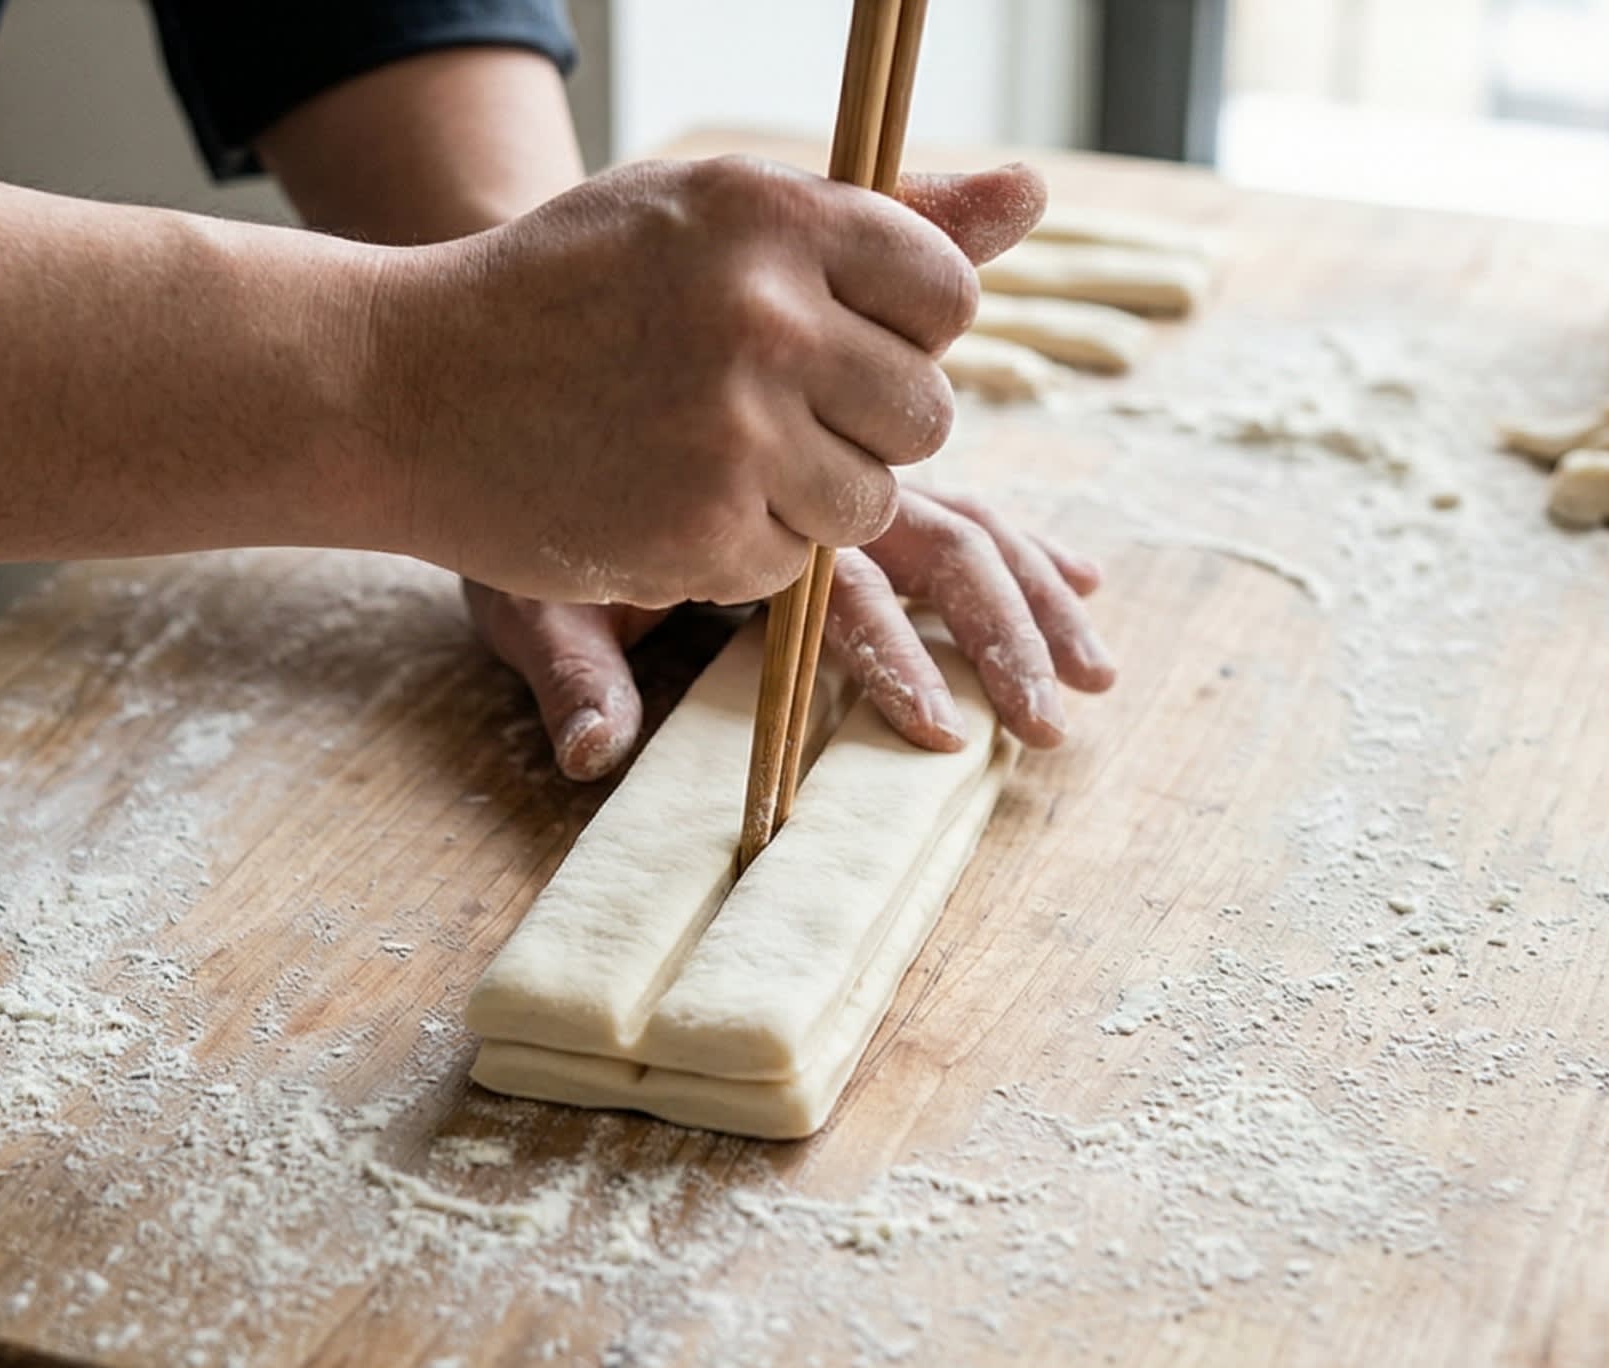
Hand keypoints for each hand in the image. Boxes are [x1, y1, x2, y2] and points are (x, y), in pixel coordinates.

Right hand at [372, 158, 1046, 607]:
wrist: (407, 387)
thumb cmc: (569, 287)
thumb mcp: (711, 212)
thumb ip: (883, 213)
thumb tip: (1032, 192)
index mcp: (774, 214)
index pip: (948, 293)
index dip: (906, 327)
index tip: (838, 334)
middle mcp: (766, 315)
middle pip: (928, 411)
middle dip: (867, 422)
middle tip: (768, 404)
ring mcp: (735, 432)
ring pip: (876, 502)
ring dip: (812, 496)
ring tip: (711, 452)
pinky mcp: (704, 532)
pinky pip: (796, 565)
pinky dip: (743, 549)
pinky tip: (662, 496)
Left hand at [468, 488, 1113, 779]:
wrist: (514, 369)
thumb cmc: (516, 489)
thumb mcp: (527, 583)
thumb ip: (571, 664)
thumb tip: (594, 757)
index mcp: (743, 497)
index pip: (843, 583)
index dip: (895, 657)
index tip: (942, 732)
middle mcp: (806, 467)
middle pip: (938, 544)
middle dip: (1001, 636)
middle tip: (1050, 721)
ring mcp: (835, 467)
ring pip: (969, 521)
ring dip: (1032, 597)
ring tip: (1094, 675)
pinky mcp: (849, 472)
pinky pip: (960, 506)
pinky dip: (1023, 546)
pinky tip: (1082, 582)